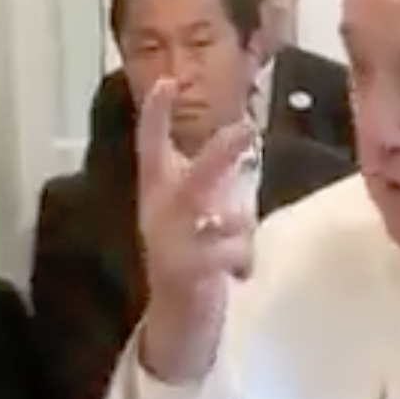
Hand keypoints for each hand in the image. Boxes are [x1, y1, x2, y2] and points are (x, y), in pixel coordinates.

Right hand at [134, 77, 258, 381]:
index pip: (150, 144)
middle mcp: (159, 211)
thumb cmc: (189, 254)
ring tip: (239, 251)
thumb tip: (243, 133)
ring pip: (224, 218)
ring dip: (242, 229)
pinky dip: (244, 260)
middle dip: (223, 152)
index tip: (166, 81)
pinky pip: (233, 253)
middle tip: (249, 127)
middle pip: (195, 175)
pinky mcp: (187, 272)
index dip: (155, 114)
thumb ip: (209, 177)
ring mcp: (171, 243)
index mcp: (157, 190)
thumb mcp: (192, 212)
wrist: (175, 318)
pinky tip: (239, 274)